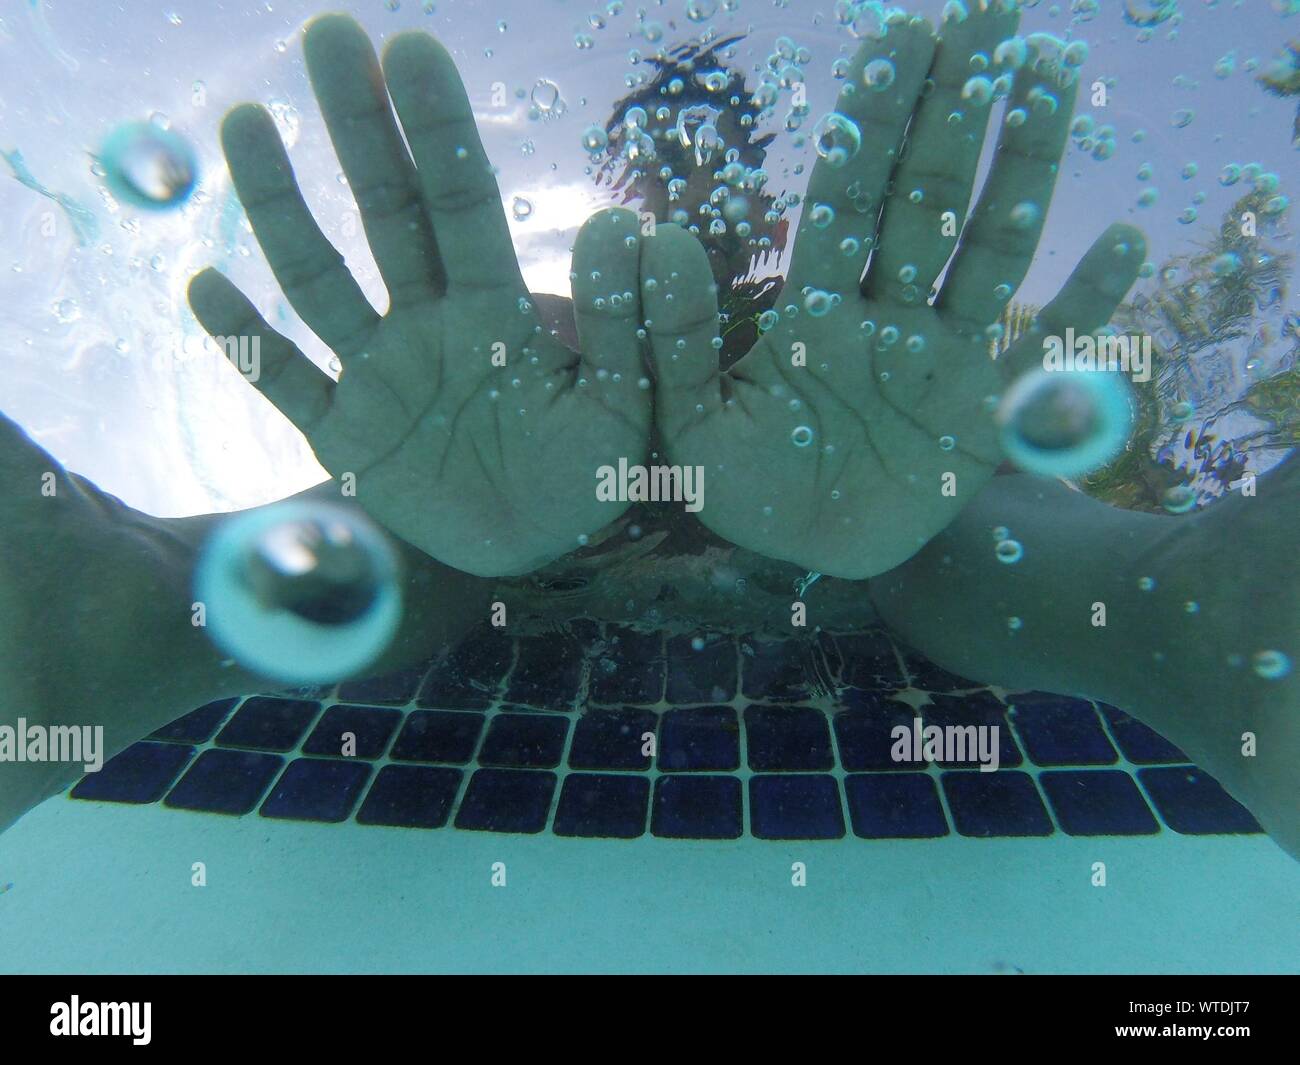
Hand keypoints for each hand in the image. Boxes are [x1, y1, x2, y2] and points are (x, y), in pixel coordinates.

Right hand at [190, 15, 648, 576]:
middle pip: (386, 214)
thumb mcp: (627, 410)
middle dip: (360, 129)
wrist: (540, 551)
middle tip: (330, 35)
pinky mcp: (344, 436)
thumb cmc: (590, 477)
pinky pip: (287, 382)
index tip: (410, 47)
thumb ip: (626, 329)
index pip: (464, 205)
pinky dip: (247, 341)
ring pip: (321, 280)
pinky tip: (205, 285)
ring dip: (282, 207)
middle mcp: (430, 324)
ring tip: (247, 123)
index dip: (437, 132)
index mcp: (498, 313)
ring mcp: (380, 375)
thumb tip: (625, 223)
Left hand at [641, 4, 1144, 578]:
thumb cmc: (742, 488)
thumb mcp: (686, 424)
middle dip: (953, 107)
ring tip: (1052, 73)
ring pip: (991, 248)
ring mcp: (944, 358)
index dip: (873, 121)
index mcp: (816, 312)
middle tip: (986, 11)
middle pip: (926, 197)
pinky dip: (1085, 306)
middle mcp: (887, 316)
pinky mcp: (986, 414)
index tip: (897, 36)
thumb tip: (656, 233)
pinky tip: (1123, 239)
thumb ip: (670, 338)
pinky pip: (1044, 352)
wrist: (805, 554)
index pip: (847, 199)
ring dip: (1023, 165)